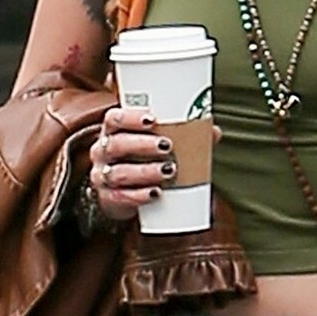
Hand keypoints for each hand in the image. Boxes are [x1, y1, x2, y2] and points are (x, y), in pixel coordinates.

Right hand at [88, 104, 177, 222]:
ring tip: (168, 171)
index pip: (114, 119)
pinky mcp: (108, 197)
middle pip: (116, 144)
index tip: (152, 119)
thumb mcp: (158, 144)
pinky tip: (156, 193)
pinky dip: (139, 196)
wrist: (126, 192)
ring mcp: (103, 175)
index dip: (130, 117)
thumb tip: (213, 132)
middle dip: (141, 144)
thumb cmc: (144, 159)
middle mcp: (103, 151)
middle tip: (167, 146)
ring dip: (145, 171)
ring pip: (119, 172)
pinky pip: (121, 197)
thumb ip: (184, 136)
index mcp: (114, 131)